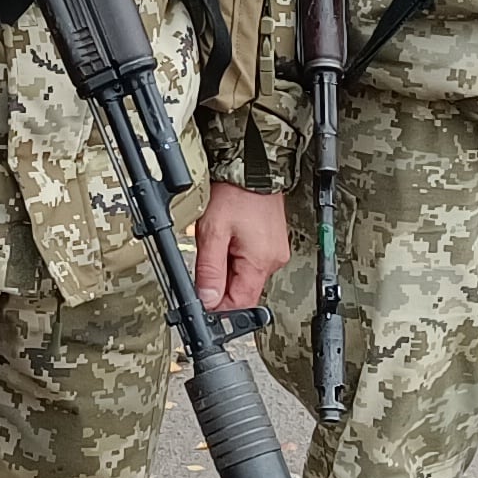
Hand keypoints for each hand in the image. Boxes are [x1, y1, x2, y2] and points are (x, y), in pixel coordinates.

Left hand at [193, 181, 287, 314]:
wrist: (252, 169)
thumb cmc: (235, 195)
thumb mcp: (213, 232)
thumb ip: (209, 270)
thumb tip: (207, 301)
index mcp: (261, 262)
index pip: (241, 304)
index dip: (218, 308)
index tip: (202, 301)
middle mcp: (273, 261)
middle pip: (243, 291)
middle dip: (221, 284)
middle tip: (207, 260)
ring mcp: (274, 253)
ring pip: (245, 277)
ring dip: (228, 269)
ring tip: (219, 242)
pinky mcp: (272, 245)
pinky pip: (251, 263)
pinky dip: (236, 257)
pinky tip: (229, 239)